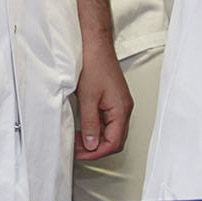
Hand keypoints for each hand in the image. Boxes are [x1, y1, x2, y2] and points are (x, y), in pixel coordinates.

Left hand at [74, 44, 131, 160]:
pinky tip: (84, 127)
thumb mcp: (87, 97)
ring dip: (95, 138)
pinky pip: (108, 121)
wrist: (95, 45)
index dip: (97, 152)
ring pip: (111, 131)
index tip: (81, 154)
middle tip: (78, 149)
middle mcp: (123, 108)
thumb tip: (92, 144)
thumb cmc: (94, 64)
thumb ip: (89, 123)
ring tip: (78, 140)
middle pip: (115, 139)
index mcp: (121, 109)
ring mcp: (119, 104)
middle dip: (96, 148)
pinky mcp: (113, 100)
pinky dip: (96, 128)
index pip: (114, 142)